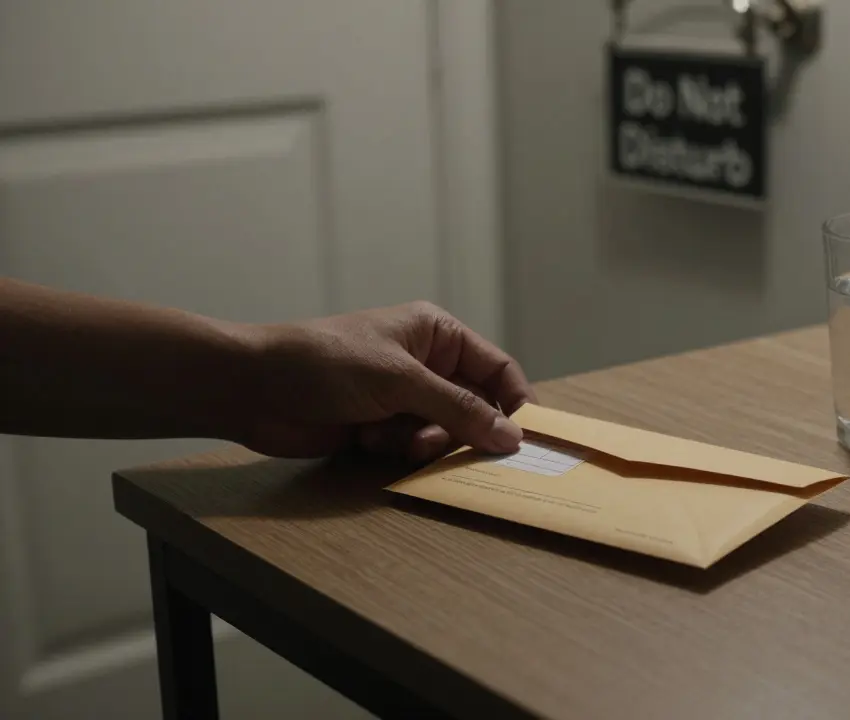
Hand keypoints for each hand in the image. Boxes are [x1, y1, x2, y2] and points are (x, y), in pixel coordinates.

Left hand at [238, 301, 533, 460]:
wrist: (252, 389)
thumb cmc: (326, 364)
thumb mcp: (400, 380)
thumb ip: (460, 409)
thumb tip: (513, 437)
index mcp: (437, 334)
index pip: (497, 368)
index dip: (515, 402)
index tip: (528, 439)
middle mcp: (425, 364)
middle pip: (474, 406)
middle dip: (464, 430)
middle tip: (451, 448)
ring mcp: (402, 398)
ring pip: (444, 433)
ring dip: (424, 442)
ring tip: (393, 438)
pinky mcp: (380, 428)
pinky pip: (412, 448)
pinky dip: (396, 450)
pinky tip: (365, 439)